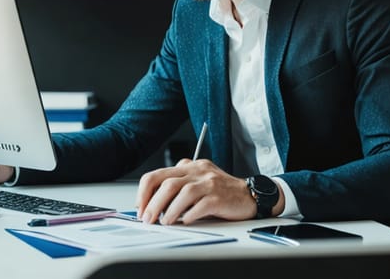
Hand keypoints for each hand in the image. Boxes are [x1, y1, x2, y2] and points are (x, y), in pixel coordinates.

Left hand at [135, 158, 256, 224]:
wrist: (249, 195)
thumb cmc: (221, 191)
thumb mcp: (197, 180)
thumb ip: (178, 185)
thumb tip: (152, 203)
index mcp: (189, 166)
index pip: (157, 174)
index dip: (144, 191)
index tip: (140, 206)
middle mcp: (197, 171)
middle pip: (167, 184)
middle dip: (153, 203)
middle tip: (147, 218)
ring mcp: (209, 183)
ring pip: (182, 193)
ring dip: (169, 210)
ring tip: (164, 222)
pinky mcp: (219, 197)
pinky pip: (200, 205)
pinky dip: (189, 215)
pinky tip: (185, 221)